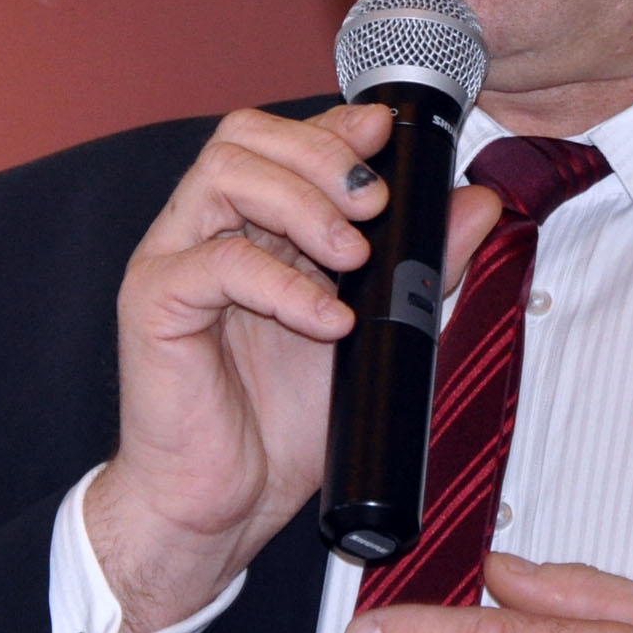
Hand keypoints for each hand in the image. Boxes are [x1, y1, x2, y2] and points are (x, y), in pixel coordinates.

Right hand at [87, 105, 500, 632]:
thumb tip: (478, 204)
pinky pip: (215, 262)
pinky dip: (282, 283)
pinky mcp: (154, 302)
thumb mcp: (377, 339)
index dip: (336, 127)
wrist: (225, 505)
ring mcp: (175, 260)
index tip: (387, 135)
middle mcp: (208, 230)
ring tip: (353, 255)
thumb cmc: (282, 426)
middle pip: (245, 136)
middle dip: (321, 153)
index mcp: (255, 226)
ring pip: (224, 175)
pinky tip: (328, 320)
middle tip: (374, 203)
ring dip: (302, 202)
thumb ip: (422, 271)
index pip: (285, 140)